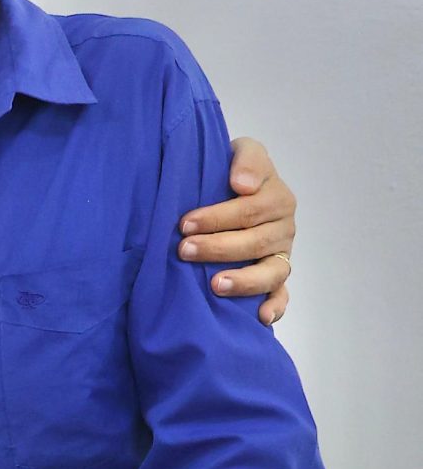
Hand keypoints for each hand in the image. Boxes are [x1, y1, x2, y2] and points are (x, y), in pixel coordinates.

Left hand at [178, 135, 295, 325]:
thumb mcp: (244, 151)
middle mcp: (283, 227)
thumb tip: (243, 185)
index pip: (250, 210)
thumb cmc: (234, 171)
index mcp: (277, 197)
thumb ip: (248, 160)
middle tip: (184, 250)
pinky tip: (261, 317)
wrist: (235, 186)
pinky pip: (282, 295)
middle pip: (255, 242)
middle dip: (218, 248)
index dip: (217, 217)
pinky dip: (275, 307)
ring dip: (244, 281)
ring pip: (270, 272)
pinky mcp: (277, 278)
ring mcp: (281, 255)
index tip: (185, 224)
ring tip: (215, 286)